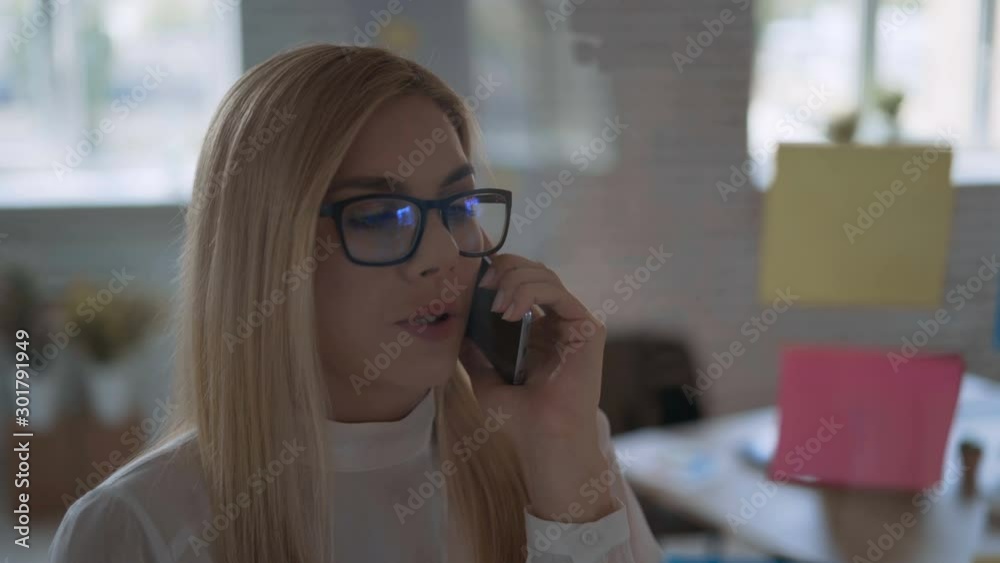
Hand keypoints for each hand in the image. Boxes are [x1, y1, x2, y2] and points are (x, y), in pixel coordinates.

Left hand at [459, 254, 617, 520]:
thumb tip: (458, 326)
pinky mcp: (587, 328)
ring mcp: (574, 324)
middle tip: (483, 286)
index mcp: (539, 331)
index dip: (498, 273)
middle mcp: (559, 322)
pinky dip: (531, 293)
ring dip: (515, 281)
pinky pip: (558, 293)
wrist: (544, 441)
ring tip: (496, 305)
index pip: (521, 283)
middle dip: (505, 269)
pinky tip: (511, 312)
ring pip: (545, 276)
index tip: (473, 283)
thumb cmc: (520, 419)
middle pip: (534, 272)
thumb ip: (475, 351)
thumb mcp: (485, 379)